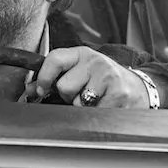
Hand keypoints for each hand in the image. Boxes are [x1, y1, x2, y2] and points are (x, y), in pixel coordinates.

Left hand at [26, 47, 151, 107]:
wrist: (137, 87)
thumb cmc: (101, 80)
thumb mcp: (78, 72)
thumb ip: (53, 79)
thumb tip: (29, 89)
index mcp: (81, 54)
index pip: (54, 59)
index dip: (44, 77)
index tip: (41, 89)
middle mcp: (95, 62)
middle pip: (65, 86)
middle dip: (68, 96)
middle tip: (81, 93)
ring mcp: (108, 77)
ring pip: (78, 102)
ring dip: (83, 106)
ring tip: (94, 99)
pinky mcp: (119, 94)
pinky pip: (94, 112)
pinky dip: (97, 113)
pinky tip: (105, 105)